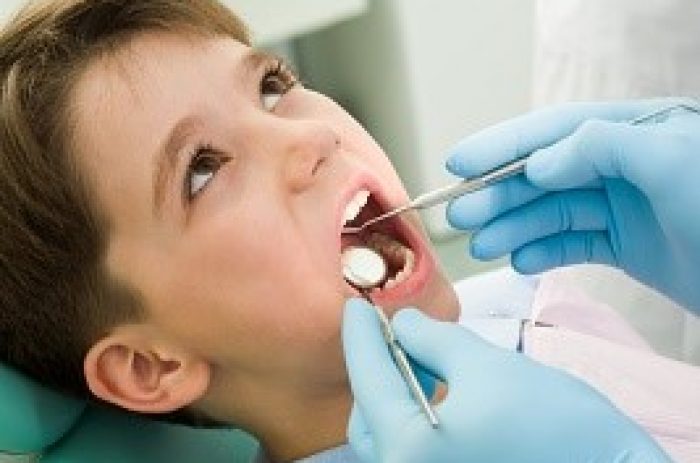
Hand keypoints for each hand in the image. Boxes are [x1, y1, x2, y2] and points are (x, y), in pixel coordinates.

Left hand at [342, 298, 669, 462]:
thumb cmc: (555, 422)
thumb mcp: (486, 365)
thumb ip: (433, 340)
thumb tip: (403, 325)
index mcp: (408, 449)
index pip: (367, 381)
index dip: (359, 337)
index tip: (355, 306)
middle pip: (369, 414)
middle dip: (375, 366)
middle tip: (388, 327)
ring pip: (388, 433)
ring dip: (395, 389)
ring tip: (418, 352)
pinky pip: (412, 446)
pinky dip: (414, 412)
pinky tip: (434, 385)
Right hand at [446, 98, 699, 312]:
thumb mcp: (670, 158)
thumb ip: (600, 145)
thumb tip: (539, 163)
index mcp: (634, 131)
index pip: (554, 130)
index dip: (502, 145)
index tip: (459, 162)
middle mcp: (623, 165)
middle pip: (545, 175)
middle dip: (499, 194)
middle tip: (460, 215)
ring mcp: (625, 206)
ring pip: (553, 212)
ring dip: (514, 227)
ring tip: (483, 245)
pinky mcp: (628, 245)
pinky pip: (573, 244)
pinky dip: (544, 252)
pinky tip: (522, 260)